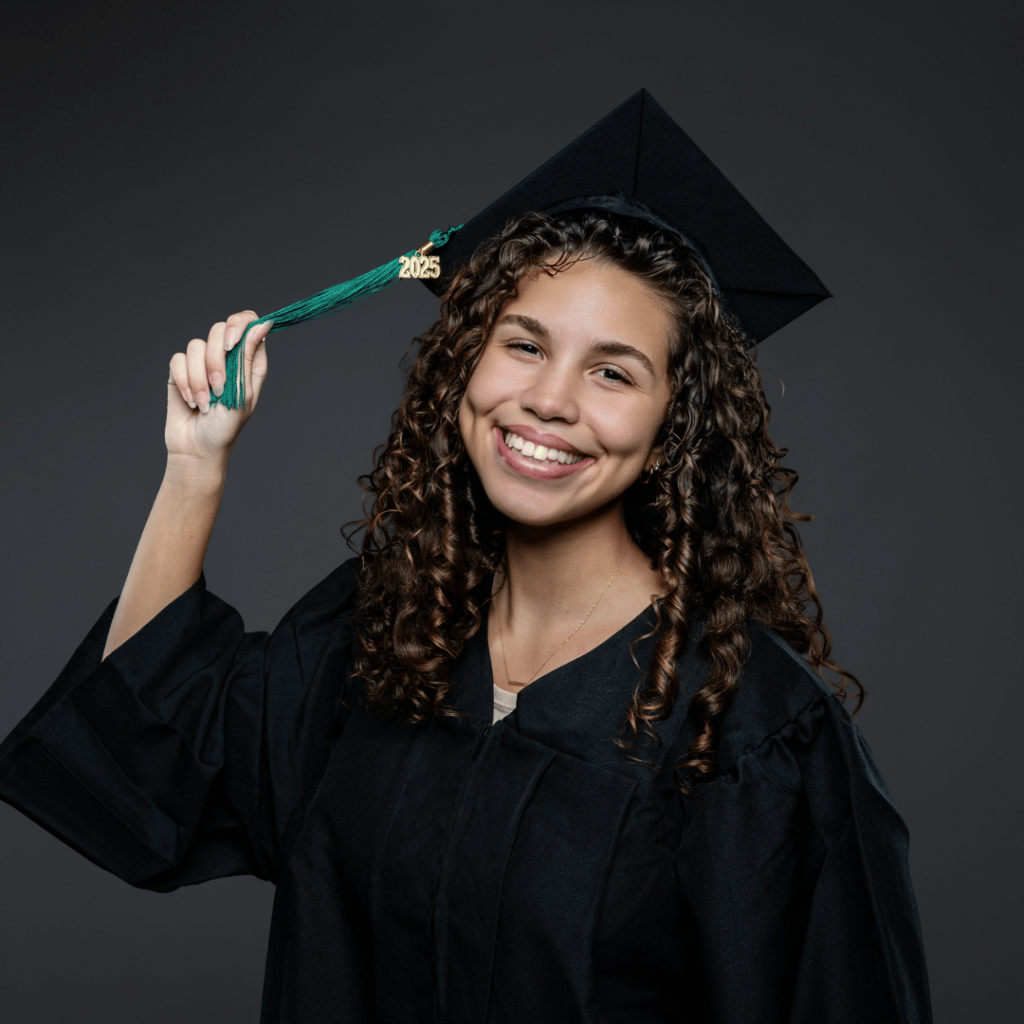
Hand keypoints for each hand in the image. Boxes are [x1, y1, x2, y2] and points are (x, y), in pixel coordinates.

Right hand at [166, 311, 270, 466]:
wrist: (198, 449)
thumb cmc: (226, 427)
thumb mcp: (243, 392)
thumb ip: (248, 356)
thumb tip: (262, 324)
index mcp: (249, 361)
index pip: (248, 322)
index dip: (240, 324)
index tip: (232, 344)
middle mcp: (227, 358)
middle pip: (219, 328)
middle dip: (216, 359)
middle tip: (219, 388)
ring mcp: (202, 363)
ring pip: (196, 345)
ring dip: (200, 378)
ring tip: (205, 403)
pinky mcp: (180, 371)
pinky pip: (178, 359)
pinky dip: (184, 381)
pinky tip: (191, 401)